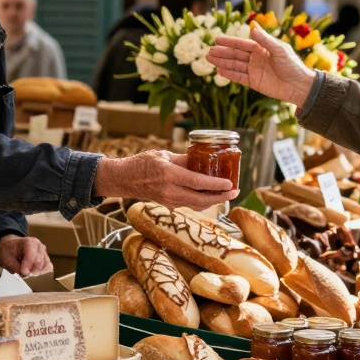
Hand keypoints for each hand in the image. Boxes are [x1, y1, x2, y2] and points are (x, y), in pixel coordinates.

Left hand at [0, 235, 49, 276]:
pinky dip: (41, 271)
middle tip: (24, 272)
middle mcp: (39, 246)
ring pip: (46, 265)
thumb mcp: (6, 260)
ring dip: (37, 271)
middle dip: (32, 270)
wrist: (9, 247)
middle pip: (40, 262)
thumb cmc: (8, 251)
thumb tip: (27, 274)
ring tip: (28, 271)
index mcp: (29, 242)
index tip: (23, 272)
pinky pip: (48, 267)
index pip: (32, 255)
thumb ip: (16, 268)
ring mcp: (43, 252)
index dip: (27, 266)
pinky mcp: (45, 258)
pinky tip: (33, 271)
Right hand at [93, 150, 238, 209]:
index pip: (197, 182)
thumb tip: (203, 159)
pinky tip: (211, 196)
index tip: (230, 183)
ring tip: (227, 194)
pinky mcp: (169, 205)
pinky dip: (203, 201)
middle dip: (221, 197)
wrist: (124, 179)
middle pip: (201, 198)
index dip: (216, 184)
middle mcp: (170, 191)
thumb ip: (184, 159)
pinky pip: (190, 205)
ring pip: (197, 204)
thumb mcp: (163, 155)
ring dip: (214, 200)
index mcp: (169, 175)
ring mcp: (169, 201)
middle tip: (235, 191)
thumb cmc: (142, 163)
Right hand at [208, 24, 317, 105]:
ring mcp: (254, 71)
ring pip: (235, 65)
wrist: (299, 85)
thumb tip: (252, 28)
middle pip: (236, 55)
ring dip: (223, 62)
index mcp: (262, 48)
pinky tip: (220, 71)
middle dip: (222, 53)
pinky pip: (239, 77)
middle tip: (208, 51)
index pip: (242, 44)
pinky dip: (230, 74)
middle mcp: (256, 58)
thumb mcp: (280, 49)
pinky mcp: (255, 82)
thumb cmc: (292, 65)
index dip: (229, 42)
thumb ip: (265, 40)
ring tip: (210, 60)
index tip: (217, 40)